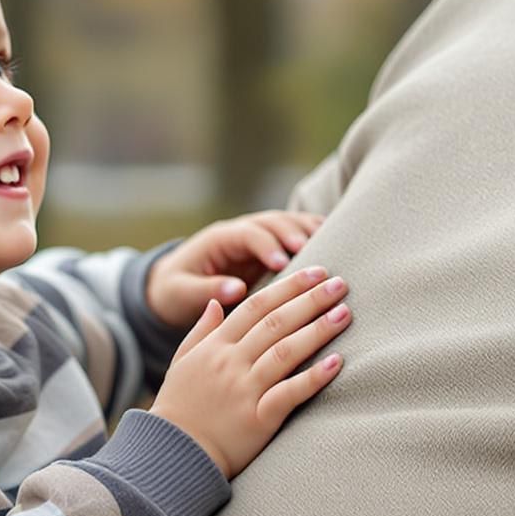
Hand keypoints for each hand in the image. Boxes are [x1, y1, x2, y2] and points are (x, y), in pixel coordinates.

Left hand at [144, 210, 324, 328]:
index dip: (266, 246)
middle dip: (294, 235)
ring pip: (290, 223)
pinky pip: (298, 235)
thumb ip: (206, 289)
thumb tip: (235, 289)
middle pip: (273, 222)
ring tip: (333, 249)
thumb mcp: (181, 293)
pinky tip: (339, 247)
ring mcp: (260, 235)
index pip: (247, 234)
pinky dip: (318, 237)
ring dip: (312, 233)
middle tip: (314, 254)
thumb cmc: (176, 291)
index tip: (282, 264)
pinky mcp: (273, 246)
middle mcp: (241, 231)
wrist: (176, 284)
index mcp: (219, 239)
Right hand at [147, 265, 348, 477]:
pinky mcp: (257, 419)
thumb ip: (202, 330)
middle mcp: (230, 363)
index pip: (256, 306)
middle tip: (340, 285)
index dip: (288, 286)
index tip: (315, 272)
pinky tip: (337, 363)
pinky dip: (313, 377)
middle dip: (310, 300)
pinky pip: (289, 393)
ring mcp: (244, 390)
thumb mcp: (182, 363)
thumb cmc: (179, 409)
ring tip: (344, 314)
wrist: (173, 455)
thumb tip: (219, 302)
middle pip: (275, 322)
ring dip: (317, 330)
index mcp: (215, 346)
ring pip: (285, 351)